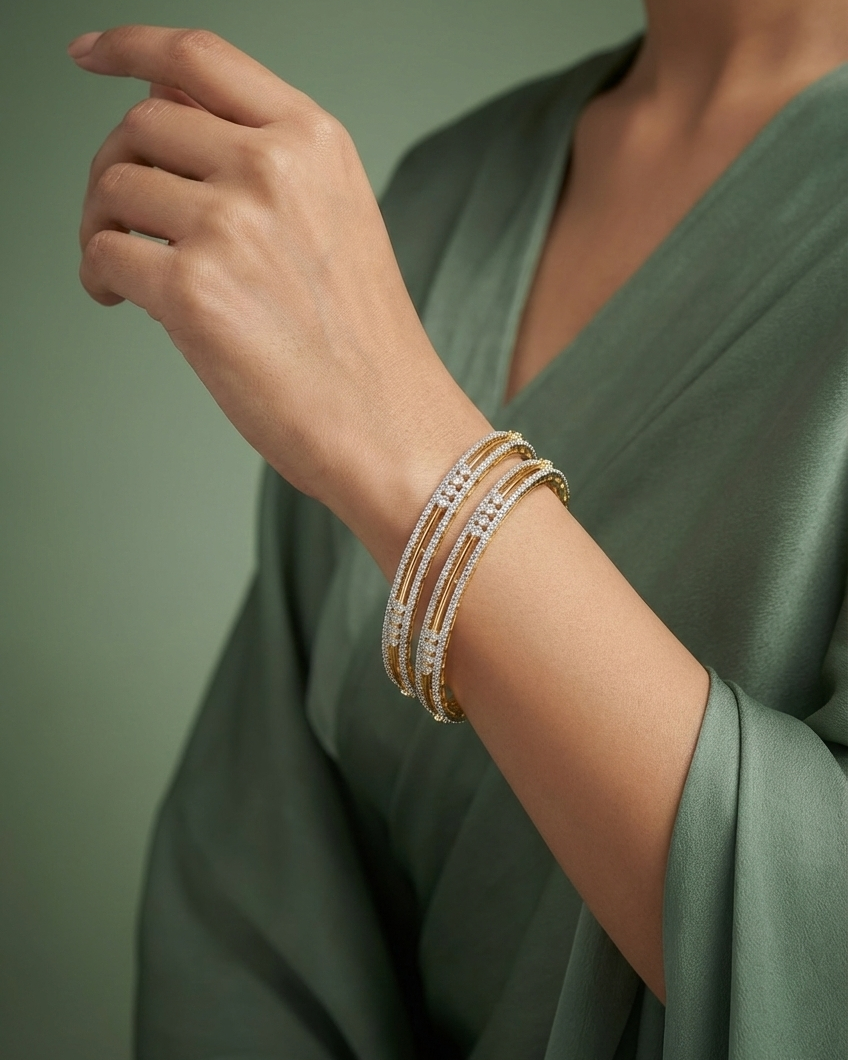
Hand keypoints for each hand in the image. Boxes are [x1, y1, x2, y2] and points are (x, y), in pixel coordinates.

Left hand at [72, 25, 489, 568]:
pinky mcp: (193, 290)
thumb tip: (172, 141)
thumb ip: (266, 168)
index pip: (200, 58)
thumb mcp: (337, 223)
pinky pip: (104, 253)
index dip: (130, 48)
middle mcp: (272, 167)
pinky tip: (121, 301)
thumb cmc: (366, 346)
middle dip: (116, 167)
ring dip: (102, 225)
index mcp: (314, 141)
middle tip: (119, 218)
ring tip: (127, 272)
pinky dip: (98, 276)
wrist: (391, 427)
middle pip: (143, 123)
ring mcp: (231, 224)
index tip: (93, 57)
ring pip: (115, 186)